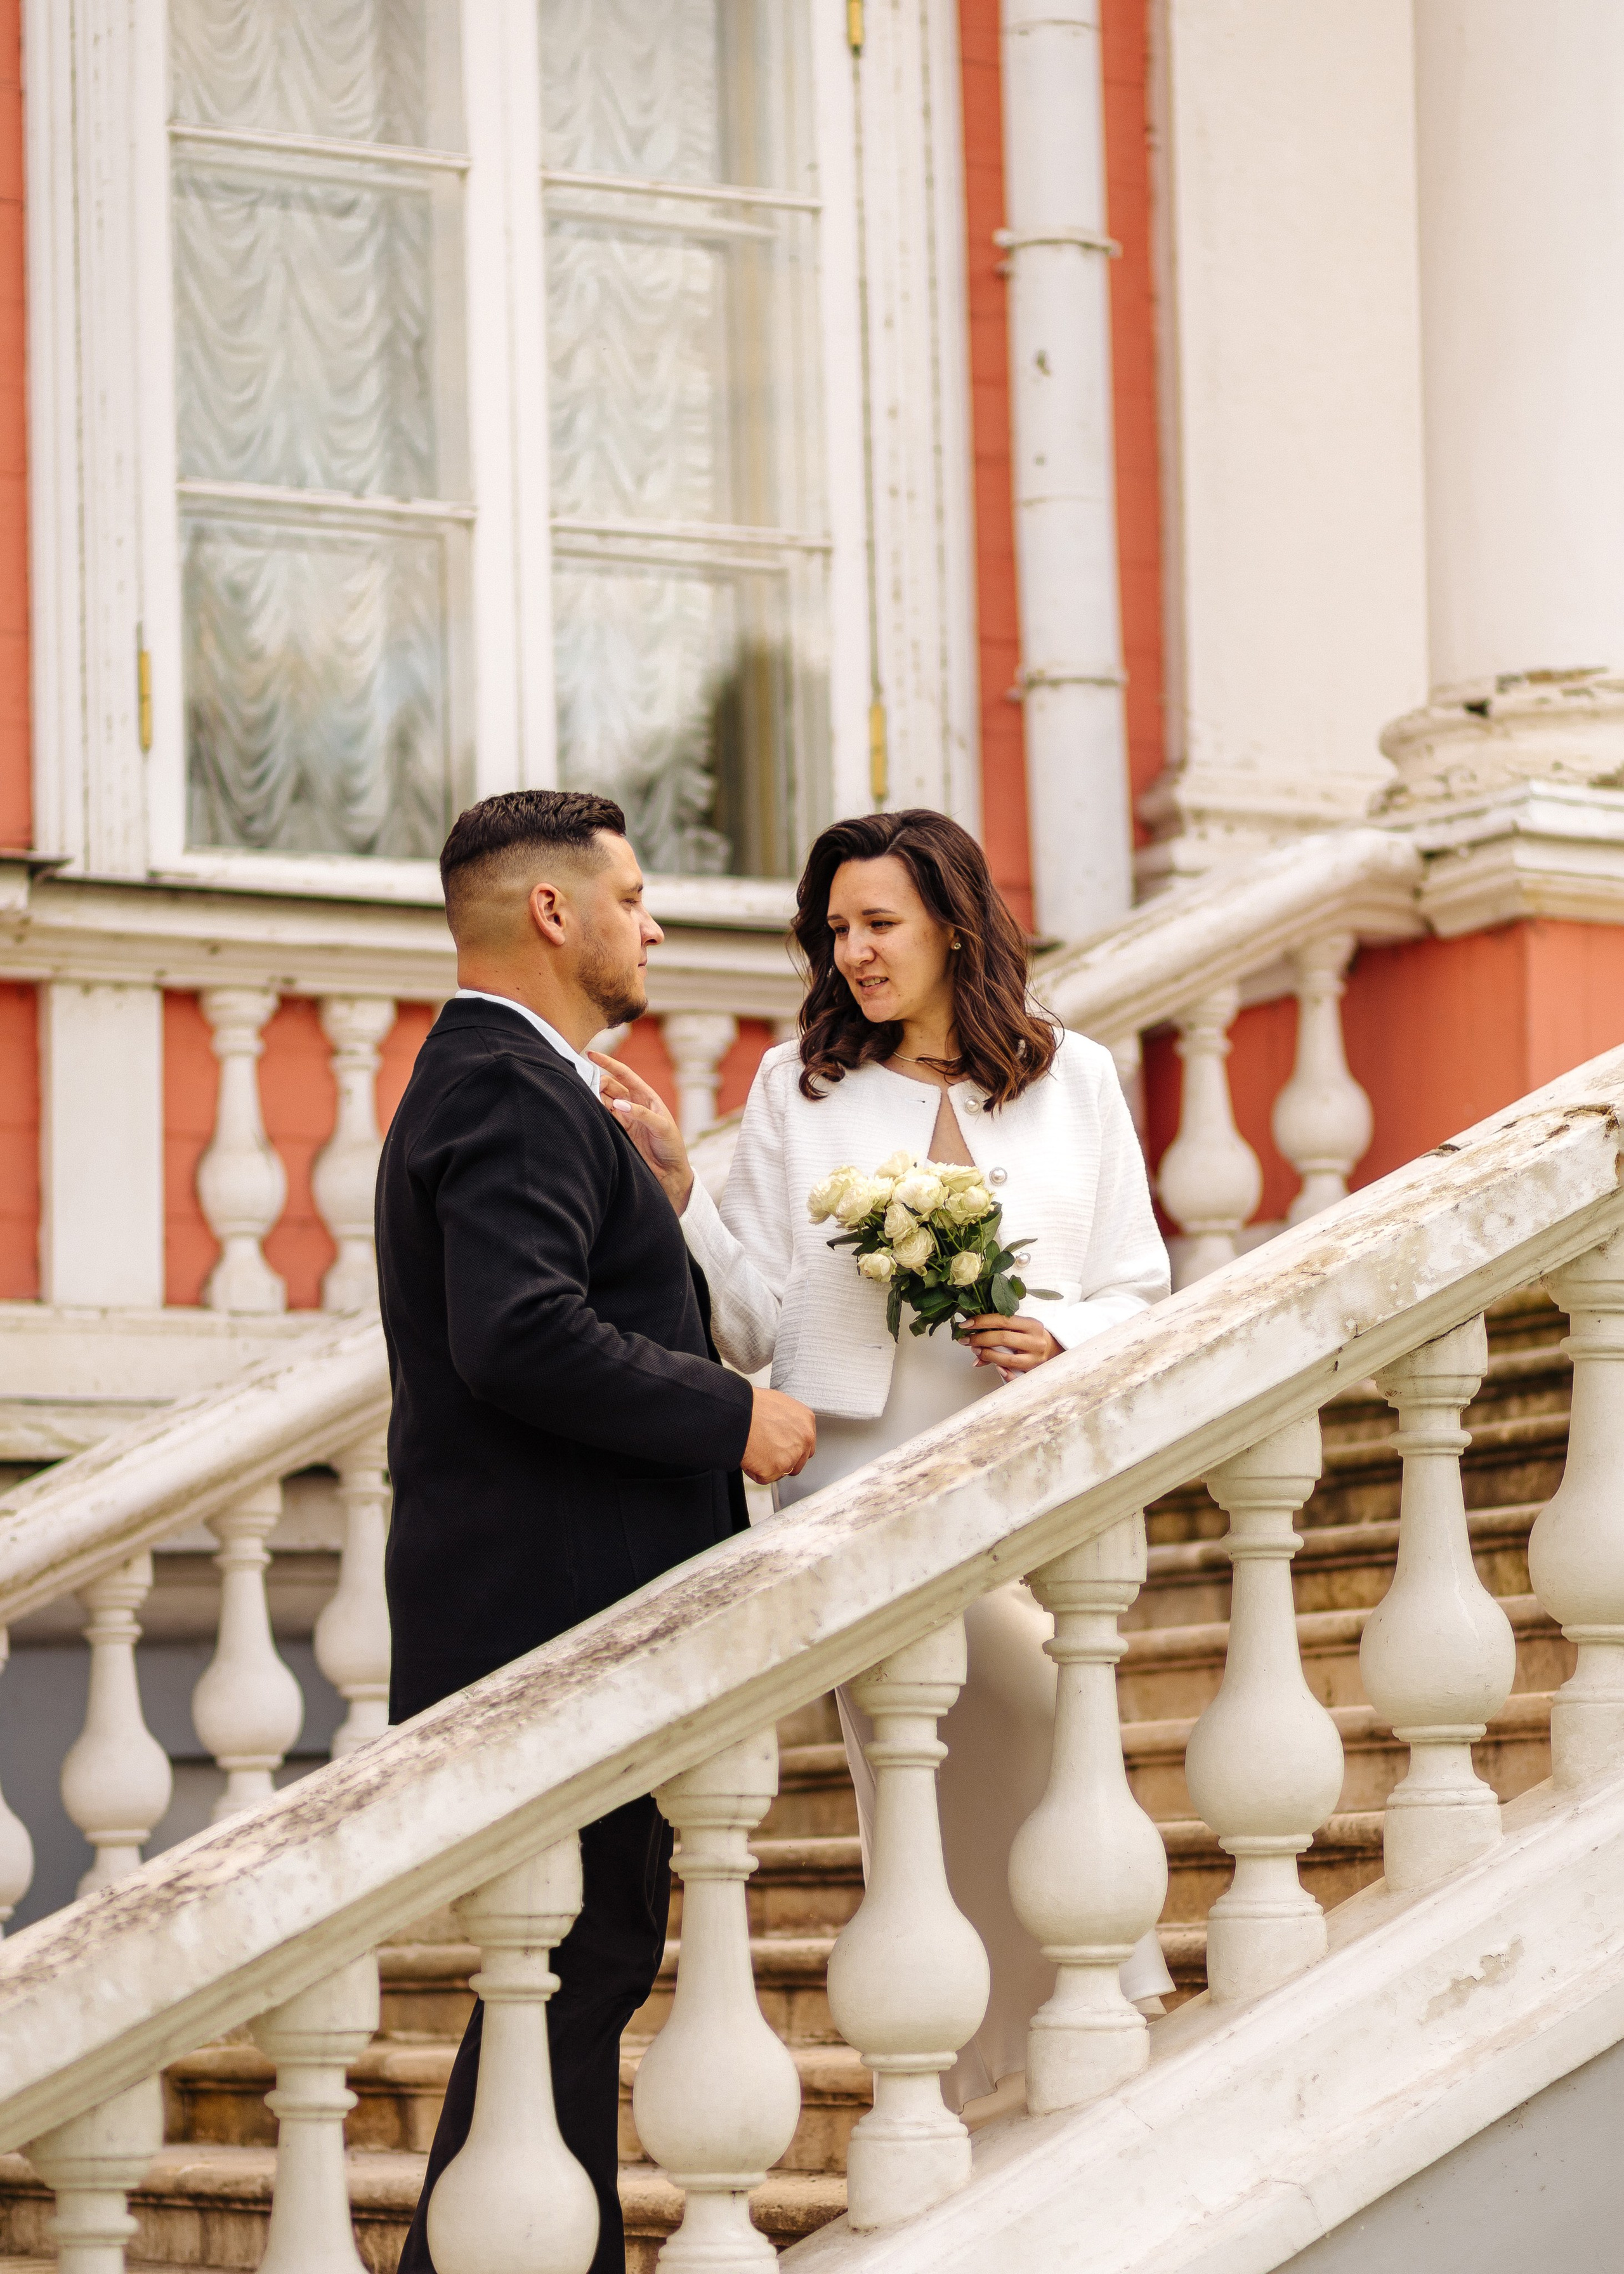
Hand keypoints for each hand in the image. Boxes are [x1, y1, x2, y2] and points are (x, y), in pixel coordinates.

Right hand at [591, 1052, 694, 1212]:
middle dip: (597, 1081)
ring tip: (583, 1095)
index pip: (623, 1074)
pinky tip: (588, 1109)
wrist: (669, 1173)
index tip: (591, 1054)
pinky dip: (595, 1112)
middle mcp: (634, 1103)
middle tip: (584, 1083)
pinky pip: (604, 1117)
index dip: (608, 1063)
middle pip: (609, 1086)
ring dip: (594, 1096)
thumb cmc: (671, 1146)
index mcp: (646, 1096)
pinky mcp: (618, 1131)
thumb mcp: (662, 1127)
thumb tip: (618, 1103)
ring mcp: (624, 1117)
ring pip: (604, 1100)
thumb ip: (641, 1114)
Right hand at [743, 1387, 816, 1484]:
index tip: (780, 1447)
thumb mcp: (779, 1404)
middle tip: (765, 1451)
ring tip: (755, 1449)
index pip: (806, 1444)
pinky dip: (755, 1471)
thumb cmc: (752, 1405)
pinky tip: (749, 1455)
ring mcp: (792, 1456)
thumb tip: (783, 1430)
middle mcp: (804, 1439)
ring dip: (769, 1466)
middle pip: (798, 1461)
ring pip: (782, 1471)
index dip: (791, 1448)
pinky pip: (765, 1477)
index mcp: (806, 1420)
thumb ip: (788, 1421)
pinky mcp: (776, 1469)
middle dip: (783, 1461)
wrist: (738, 1413)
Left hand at [960, 1314, 1061, 1377]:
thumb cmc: (1032, 1336)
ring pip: (1007, 1359)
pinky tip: (995, 1368)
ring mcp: (1035, 1358)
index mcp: (1031, 1324)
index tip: (965, 1325)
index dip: (982, 1321)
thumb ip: (999, 1332)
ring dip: (987, 1355)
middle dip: (980, 1339)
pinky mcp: (1034, 1372)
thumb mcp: (1020, 1329)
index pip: (1003, 1320)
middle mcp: (1035, 1340)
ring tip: (975, 1350)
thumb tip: (972, 1344)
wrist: (1055, 1350)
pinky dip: (1003, 1372)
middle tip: (965, 1339)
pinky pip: (1015, 1375)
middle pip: (1003, 1338)